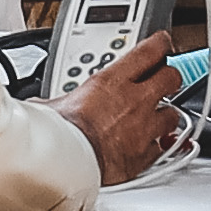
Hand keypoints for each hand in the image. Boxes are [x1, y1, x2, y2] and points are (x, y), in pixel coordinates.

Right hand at [65, 27, 201, 184]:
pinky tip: (155, 147)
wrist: (69, 166)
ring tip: (158, 117)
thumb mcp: (52, 106)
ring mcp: (145, 128)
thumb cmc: (60, 134)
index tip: (162, 44)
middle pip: (172, 78)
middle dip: (170, 78)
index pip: (150, 51)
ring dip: (167, 116)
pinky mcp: (146, 155)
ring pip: (173, 115)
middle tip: (165, 80)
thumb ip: (54, 103)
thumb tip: (37, 106)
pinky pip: (163, 148)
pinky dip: (160, 147)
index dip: (162, 44)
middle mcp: (135, 101)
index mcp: (112, 81)